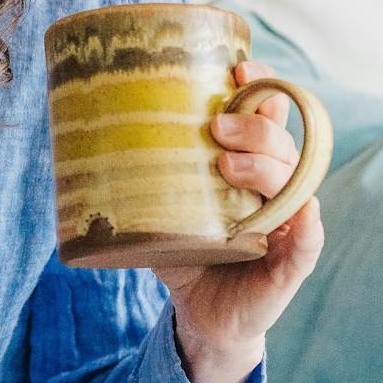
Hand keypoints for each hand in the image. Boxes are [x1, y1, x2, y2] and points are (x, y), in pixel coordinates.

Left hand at [152, 61, 324, 382]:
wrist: (200, 313)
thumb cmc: (179, 246)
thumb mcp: (157, 199)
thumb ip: (134, 164)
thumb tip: (73, 118)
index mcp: (248, 161)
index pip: (268, 113)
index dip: (262, 85)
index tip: (238, 69)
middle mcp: (275, 186)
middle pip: (282, 141)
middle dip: (254, 125)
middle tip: (215, 127)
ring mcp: (288, 223)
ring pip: (296, 181)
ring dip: (268, 166)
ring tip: (227, 164)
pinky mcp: (291, 264)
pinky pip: (309, 240)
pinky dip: (306, 223)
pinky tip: (299, 212)